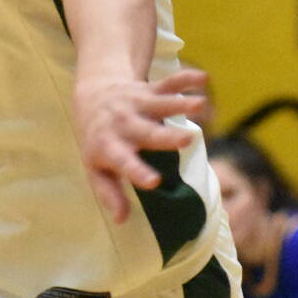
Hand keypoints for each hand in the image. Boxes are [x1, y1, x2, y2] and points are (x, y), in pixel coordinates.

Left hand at [73, 68, 207, 224]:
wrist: (92, 97)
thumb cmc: (98, 142)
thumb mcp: (96, 169)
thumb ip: (109, 193)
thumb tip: (122, 220)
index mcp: (110, 147)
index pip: (124, 162)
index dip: (137, 172)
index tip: (154, 183)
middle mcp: (124, 124)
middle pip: (147, 132)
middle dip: (166, 136)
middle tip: (187, 140)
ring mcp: (138, 105)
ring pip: (160, 103)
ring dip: (180, 103)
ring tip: (202, 105)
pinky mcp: (150, 90)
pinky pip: (169, 82)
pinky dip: (186, 79)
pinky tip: (204, 78)